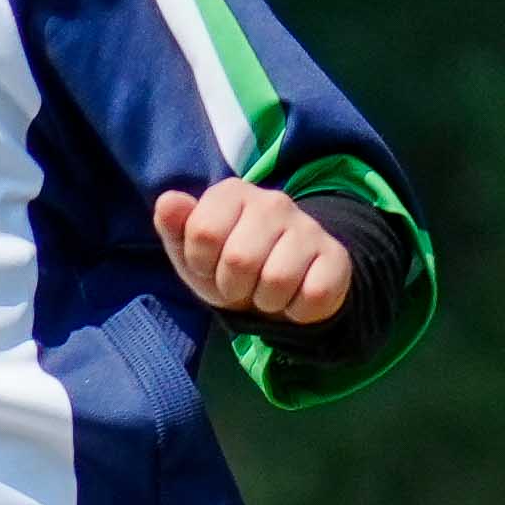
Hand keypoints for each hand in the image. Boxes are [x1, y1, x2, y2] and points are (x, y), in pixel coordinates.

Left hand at [154, 178, 352, 326]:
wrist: (280, 290)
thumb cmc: (226, 268)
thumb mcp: (191, 255)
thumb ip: (174, 228)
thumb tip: (168, 201)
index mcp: (232, 193)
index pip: (203, 232)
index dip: (202, 263)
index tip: (211, 266)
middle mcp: (273, 201)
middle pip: (239, 259)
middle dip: (234, 287)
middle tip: (242, 284)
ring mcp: (308, 226)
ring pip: (277, 280)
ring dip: (266, 301)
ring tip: (267, 292)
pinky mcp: (336, 256)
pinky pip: (313, 295)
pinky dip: (298, 311)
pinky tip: (295, 298)